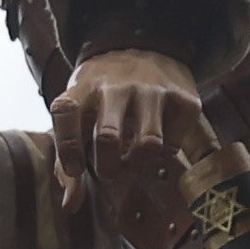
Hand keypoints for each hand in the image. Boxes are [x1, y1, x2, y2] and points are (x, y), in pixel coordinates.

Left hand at [50, 48, 213, 235]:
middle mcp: (116, 86)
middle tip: (110, 170)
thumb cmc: (101, 92)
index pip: (65, 113)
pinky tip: (157, 141)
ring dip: (139, 163)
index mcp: (83, 88)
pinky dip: (165, 152)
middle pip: (108, 137)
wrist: (144, 42)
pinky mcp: (183, 97)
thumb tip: (70, 206)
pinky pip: (174, 143)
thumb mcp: (79, 112)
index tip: (75, 169)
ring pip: (148, 144)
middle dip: (107, 166)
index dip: (67, 147)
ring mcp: (153, 89)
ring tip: (134, 158)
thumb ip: (67, 159)